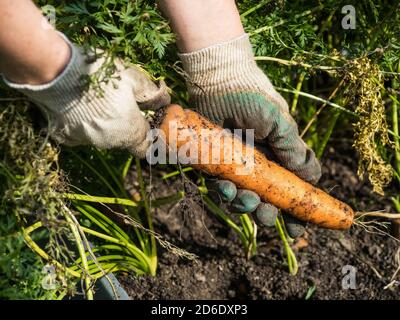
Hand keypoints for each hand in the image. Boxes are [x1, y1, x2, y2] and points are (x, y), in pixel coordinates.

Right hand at [3, 32, 169, 157]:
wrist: (53, 71)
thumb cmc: (100, 74)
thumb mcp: (133, 78)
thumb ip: (151, 94)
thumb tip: (164, 101)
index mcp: (129, 131)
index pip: (146, 147)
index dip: (149, 138)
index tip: (148, 126)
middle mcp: (109, 142)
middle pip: (124, 139)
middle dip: (127, 125)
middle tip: (123, 103)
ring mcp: (85, 141)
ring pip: (103, 136)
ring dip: (106, 123)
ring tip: (99, 99)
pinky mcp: (64, 135)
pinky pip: (80, 133)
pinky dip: (84, 123)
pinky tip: (79, 104)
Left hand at [179, 34, 320, 236]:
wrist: (218, 81)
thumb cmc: (252, 98)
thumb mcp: (279, 122)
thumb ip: (293, 149)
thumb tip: (313, 178)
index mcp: (279, 157)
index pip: (291, 190)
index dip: (295, 213)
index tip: (299, 231)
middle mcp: (259, 164)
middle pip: (265, 200)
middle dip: (267, 213)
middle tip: (266, 214)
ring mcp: (236, 165)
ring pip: (242, 197)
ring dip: (244, 205)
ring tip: (244, 198)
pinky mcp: (214, 163)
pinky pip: (219, 186)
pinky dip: (223, 192)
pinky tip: (225, 187)